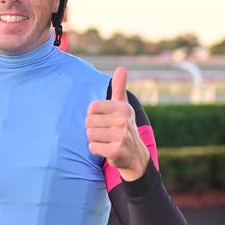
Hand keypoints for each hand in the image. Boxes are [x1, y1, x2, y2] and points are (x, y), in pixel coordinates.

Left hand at [85, 66, 149, 180]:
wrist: (136, 156)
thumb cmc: (123, 127)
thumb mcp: (123, 107)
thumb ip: (119, 88)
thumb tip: (122, 68)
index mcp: (123, 107)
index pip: (92, 107)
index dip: (94, 116)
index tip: (105, 121)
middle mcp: (124, 120)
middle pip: (88, 121)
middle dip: (94, 129)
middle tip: (106, 133)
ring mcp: (121, 136)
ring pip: (89, 134)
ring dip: (95, 140)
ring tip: (107, 141)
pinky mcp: (116, 150)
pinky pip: (92, 147)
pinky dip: (96, 150)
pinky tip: (107, 150)